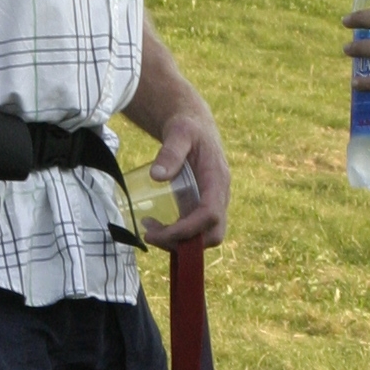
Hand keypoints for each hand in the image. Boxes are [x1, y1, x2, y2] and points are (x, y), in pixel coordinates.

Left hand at [141, 108, 229, 248]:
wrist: (194, 127)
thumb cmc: (188, 129)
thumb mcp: (179, 133)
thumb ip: (170, 152)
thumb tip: (156, 176)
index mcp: (217, 179)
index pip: (211, 214)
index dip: (189, 228)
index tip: (162, 231)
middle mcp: (220, 196)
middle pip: (213, 234)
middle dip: (184, 242)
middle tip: (151, 235)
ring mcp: (213, 203)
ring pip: (205, 237)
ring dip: (178, 242)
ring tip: (149, 230)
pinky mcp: (202, 206)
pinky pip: (196, 231)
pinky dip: (178, 237)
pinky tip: (157, 228)